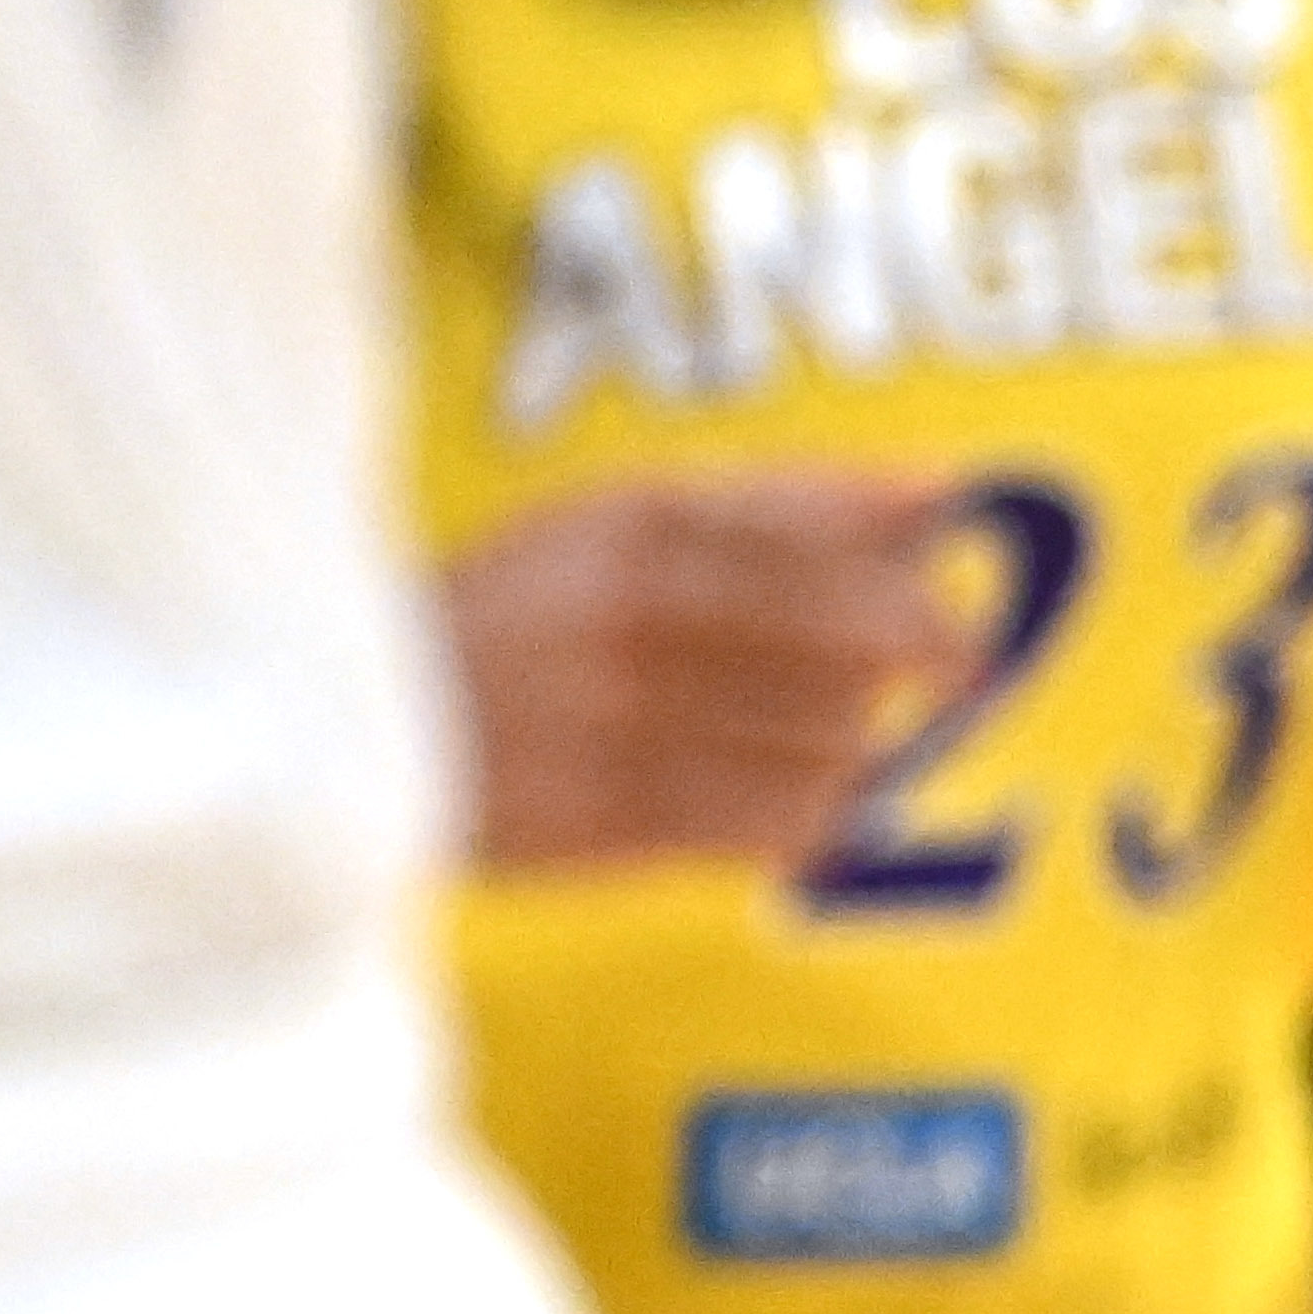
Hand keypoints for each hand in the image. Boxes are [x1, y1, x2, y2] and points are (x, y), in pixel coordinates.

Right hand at [445, 471, 971, 870]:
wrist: (355, 725)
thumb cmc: (512, 617)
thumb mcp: (615, 522)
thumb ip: (776, 504)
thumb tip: (939, 491)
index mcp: (636, 517)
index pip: (829, 535)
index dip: (916, 580)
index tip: (957, 605)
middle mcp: (634, 607)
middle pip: (850, 638)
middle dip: (914, 661)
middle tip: (946, 674)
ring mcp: (621, 715)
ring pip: (827, 738)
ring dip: (854, 747)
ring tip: (827, 738)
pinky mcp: (609, 816)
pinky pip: (773, 822)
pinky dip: (809, 817)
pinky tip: (797, 805)